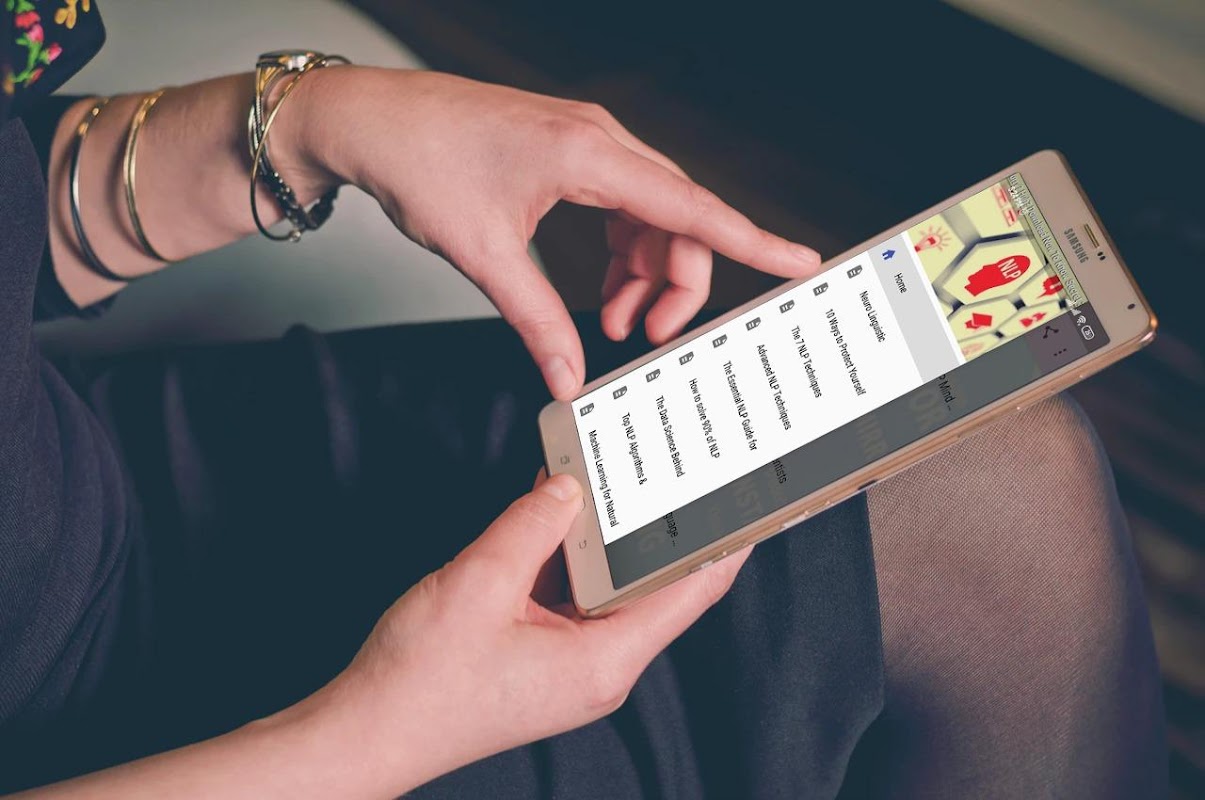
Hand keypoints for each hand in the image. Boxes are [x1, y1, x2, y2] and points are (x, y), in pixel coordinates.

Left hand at [298, 68, 821, 399]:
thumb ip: (537, 321)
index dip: (751, 240)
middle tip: (646, 339)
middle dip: (675, 283)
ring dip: (644, 272)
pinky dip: (620, 253)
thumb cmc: (420, 164)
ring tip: (612, 322)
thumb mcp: (483, 254)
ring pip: (651, 214)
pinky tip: (600, 291)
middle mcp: (599, 140)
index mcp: (589, 154)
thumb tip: (570, 377)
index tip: (800, 261)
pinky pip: (621, 207)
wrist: (369, 120)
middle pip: (678, 218)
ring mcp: (586, 142)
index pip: (691, 205)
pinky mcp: (568, 152)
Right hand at [307, 473, 749, 794]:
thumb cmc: (421, 680)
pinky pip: (572, 594)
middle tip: (680, 467)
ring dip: (609, 535)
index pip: (691, 592)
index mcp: (604, 659)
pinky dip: (569, 553)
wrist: (367, 730)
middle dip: (664, 525)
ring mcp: (570, 661)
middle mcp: (599, 665)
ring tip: (618, 475)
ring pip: (610, 586)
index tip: (751, 497)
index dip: (725, 541)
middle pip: (654, 585)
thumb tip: (570, 485)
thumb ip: (531, 525)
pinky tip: (558, 509)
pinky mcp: (541, 653)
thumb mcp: (480, 583)